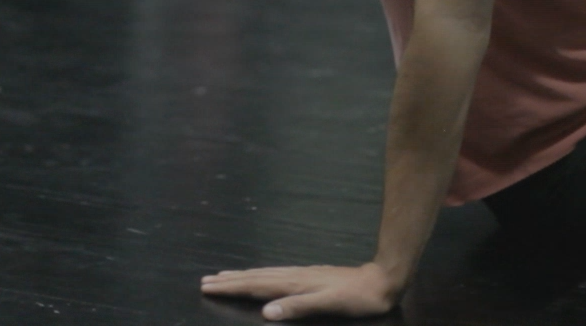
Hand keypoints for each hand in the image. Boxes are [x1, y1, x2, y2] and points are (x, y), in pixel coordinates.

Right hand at [200, 262, 400, 320]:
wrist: (380, 282)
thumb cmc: (355, 299)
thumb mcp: (329, 304)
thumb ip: (297, 307)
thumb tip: (266, 311)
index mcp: (295, 284)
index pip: (256, 286)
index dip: (232, 287)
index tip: (208, 287)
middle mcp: (294, 276)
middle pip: (255, 277)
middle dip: (230, 280)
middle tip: (205, 281)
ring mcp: (301, 274)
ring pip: (264, 274)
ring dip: (241, 276)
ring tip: (223, 275)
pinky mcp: (308, 276)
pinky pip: (274, 274)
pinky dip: (259, 275)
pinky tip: (259, 277)